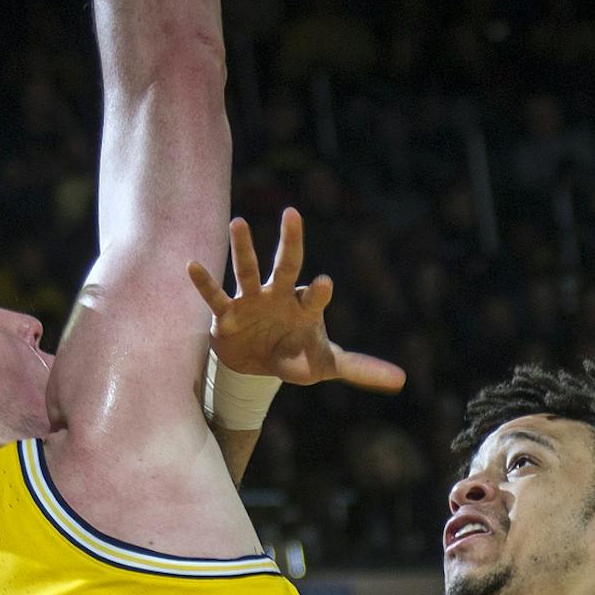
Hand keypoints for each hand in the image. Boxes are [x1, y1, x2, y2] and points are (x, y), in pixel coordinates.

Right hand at [188, 209, 406, 392]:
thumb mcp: (326, 365)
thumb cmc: (296, 357)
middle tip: (293, 215)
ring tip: (239, 222)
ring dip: (243, 249)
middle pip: (286, 265)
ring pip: (247, 271)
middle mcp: (279, 296)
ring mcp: (251, 301)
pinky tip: (192, 265)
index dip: (320, 291)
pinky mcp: (226, 314)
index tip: (325, 285)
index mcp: (304, 307)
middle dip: (290, 242)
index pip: (315, 296)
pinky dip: (204, 283)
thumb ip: (360, 368)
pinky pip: (214, 296)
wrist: (258, 367)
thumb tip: (401, 380)